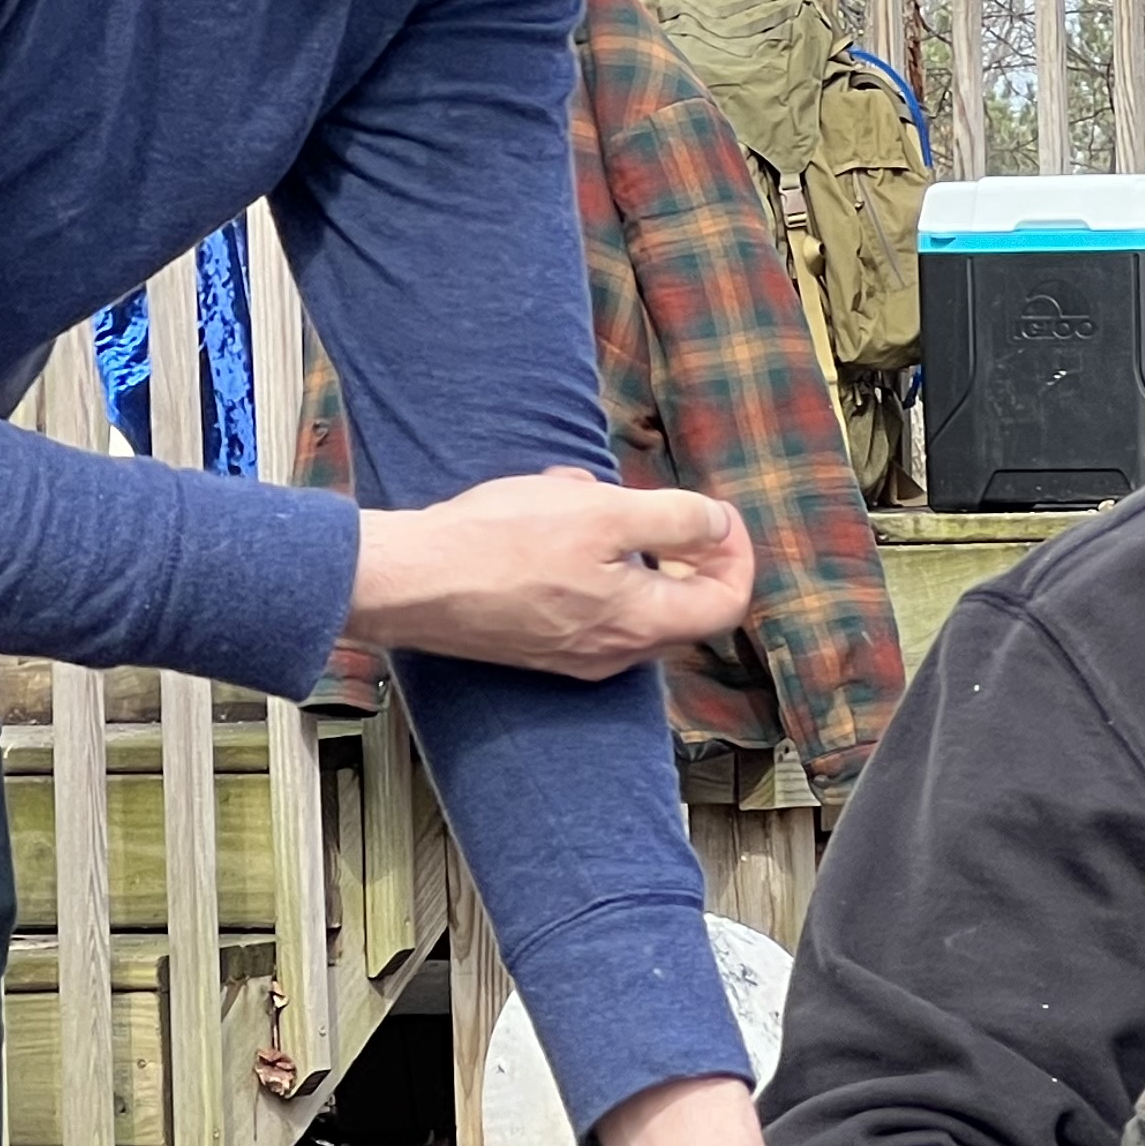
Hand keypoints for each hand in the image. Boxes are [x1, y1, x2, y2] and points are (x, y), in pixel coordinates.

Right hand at [347, 464, 753, 678]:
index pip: (726, 604)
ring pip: (628, 593)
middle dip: (678, 542)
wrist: (408, 582)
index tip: (717, 514)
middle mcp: (612, 654)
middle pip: (681, 603)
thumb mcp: (603, 513)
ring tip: (583, 491)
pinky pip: (585, 596)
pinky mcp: (536, 642)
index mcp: (640, 626)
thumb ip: (676, 520)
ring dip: (621, 537)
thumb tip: (718, 527)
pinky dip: (582, 551)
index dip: (736, 554)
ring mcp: (572, 654)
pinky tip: (544, 509)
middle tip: (656, 502)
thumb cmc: (499, 546)